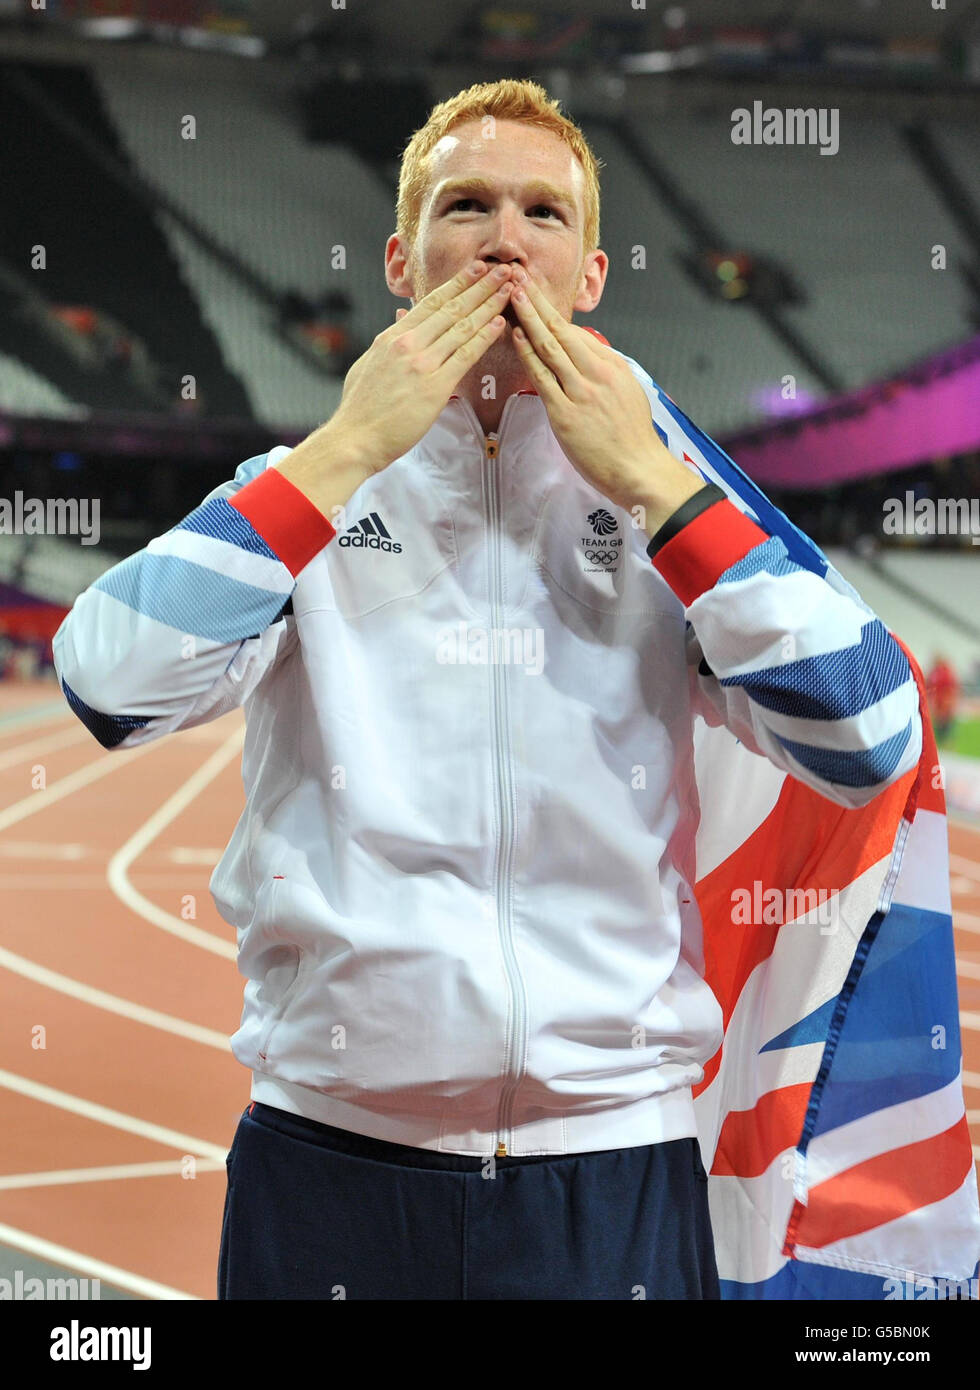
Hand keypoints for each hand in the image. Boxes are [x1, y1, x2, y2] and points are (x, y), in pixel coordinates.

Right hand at [321, 262, 514, 474]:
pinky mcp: (435, 387)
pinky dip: (484, 337)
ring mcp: (422, 364)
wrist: (354, 438)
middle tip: (503, 269)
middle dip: (481, 286)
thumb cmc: (360, 409)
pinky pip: (465, 356)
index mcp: (393, 337)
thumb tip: (400, 322)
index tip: (476, 269)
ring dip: (489, 305)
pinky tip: (499, 324)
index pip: (431, 302)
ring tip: (509, 289)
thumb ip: (389, 343)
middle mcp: (409, 344)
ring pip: (463, 327)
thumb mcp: (369, 364)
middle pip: (452, 308)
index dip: (458, 283)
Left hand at [508, 271, 705, 529]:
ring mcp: (581, 391)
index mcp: (612, 364)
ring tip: (509, 294)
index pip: (574, 330)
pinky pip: (543, 377)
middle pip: (560, 329)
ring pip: (549, 346)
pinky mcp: (567, 414)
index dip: (550, 309)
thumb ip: (604, 371)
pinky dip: (527, 353)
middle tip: (514, 276)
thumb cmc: (632, 438)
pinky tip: (515, 335)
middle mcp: (597, 372)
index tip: (533, 290)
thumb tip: (586, 354)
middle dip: (535, 301)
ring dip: (527, 318)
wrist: (640, 469)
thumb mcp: (627, 392)